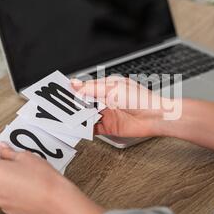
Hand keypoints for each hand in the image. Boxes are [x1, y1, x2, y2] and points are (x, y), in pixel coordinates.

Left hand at [0, 143, 104, 213]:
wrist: (55, 198)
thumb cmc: (42, 177)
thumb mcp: (26, 157)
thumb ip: (9, 152)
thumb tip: (3, 149)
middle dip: (1, 166)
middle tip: (16, 161)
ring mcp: (0, 200)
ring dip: (7, 179)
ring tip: (25, 176)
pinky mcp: (8, 209)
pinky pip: (6, 196)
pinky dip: (13, 191)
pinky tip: (27, 187)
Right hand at [73, 77, 213, 153]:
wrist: (155, 116)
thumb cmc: (140, 98)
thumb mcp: (112, 89)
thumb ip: (91, 89)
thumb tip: (75, 85)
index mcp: (106, 86)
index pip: (84, 87)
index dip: (72, 89)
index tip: (59, 91)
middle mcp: (105, 100)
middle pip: (83, 102)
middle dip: (72, 104)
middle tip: (59, 106)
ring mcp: (106, 113)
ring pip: (86, 115)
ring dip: (77, 116)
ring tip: (65, 117)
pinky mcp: (108, 126)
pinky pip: (92, 128)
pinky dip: (84, 128)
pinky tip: (77, 127)